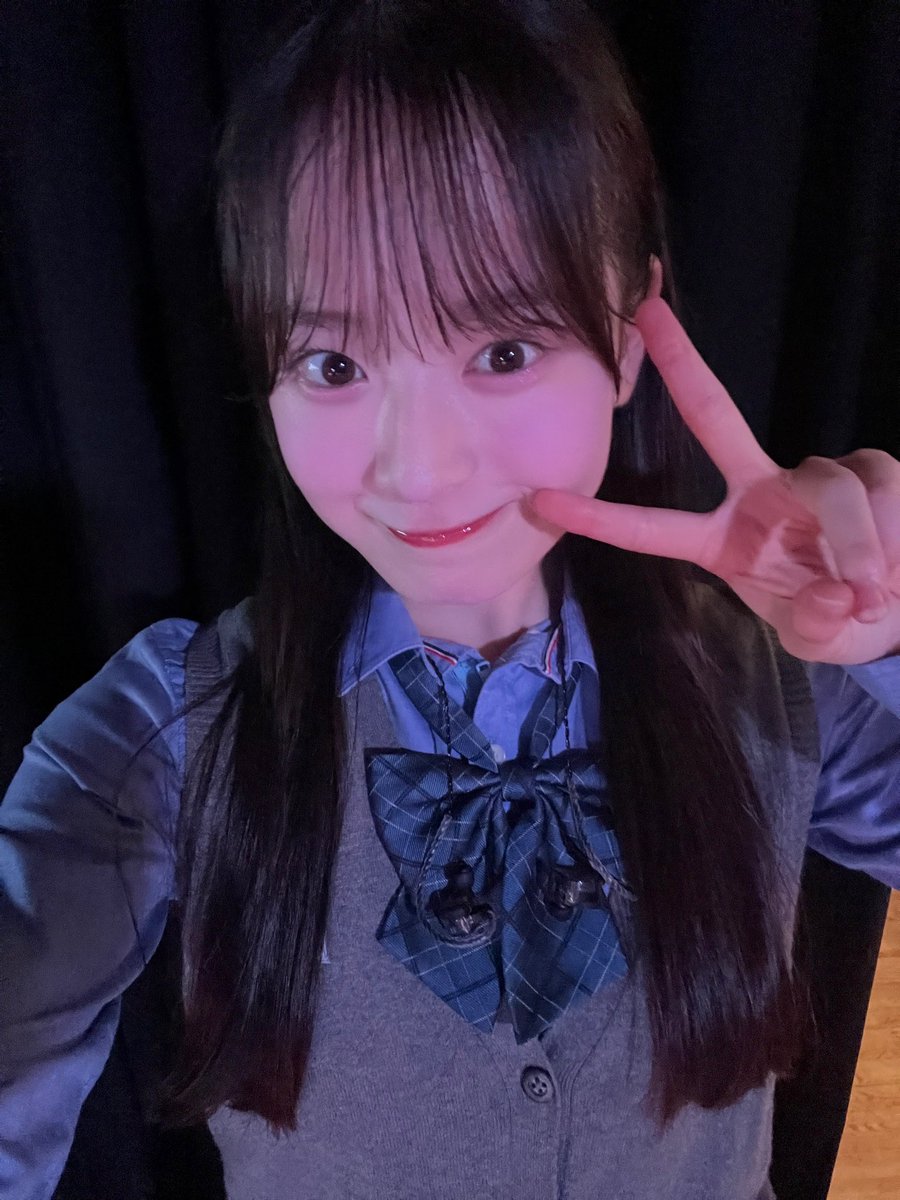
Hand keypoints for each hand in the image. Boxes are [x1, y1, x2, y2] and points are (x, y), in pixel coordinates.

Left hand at [529, 298, 899, 665]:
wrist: (896, 611)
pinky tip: (895, 571)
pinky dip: (892, 536)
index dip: (600, 519)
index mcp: (721, 541)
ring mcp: (811, 477)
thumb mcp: (816, 637)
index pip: (652, 528)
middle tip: (645, 314)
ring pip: (829, 487)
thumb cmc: (836, 618)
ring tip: (874, 592)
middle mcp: (757, 493)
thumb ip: (814, 624)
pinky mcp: (869, 469)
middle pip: (713, 415)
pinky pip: (879, 490)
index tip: (540, 499)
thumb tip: (835, 597)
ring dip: (857, 544)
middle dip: (680, 362)